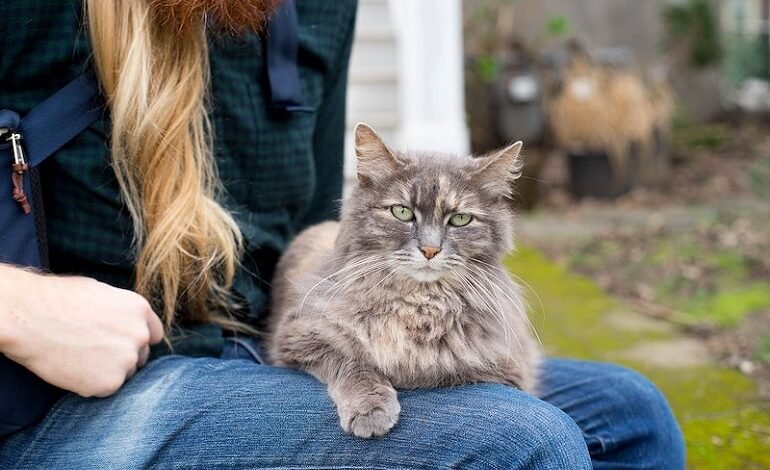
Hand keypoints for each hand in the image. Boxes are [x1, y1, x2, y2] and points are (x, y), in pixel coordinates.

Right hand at [0, 266, 163, 397]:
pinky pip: (105, 389)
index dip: (137, 341)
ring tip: (79, 358)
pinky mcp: (109, 383)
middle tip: (94, 354)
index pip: (153, 334)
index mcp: (140, 310)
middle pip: (141, 356)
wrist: (30, 318)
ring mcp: (127, 360)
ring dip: (108, 372)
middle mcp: (140, 335)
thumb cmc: (58, 300)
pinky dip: (91, 384)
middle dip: (123, 357)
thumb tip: (126, 322)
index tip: (122, 345)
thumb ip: (121, 312)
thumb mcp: (102, 293)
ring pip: (124, 374)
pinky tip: (73, 369)